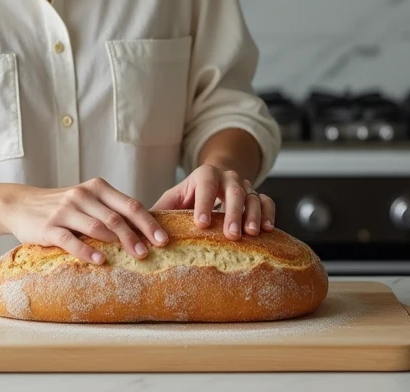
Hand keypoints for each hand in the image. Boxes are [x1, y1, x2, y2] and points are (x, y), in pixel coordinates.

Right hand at [0, 178, 168, 264]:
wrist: (20, 205)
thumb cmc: (61, 207)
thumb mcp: (86, 201)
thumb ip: (110, 210)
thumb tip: (144, 231)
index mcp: (97, 188)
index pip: (129, 204)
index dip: (148, 222)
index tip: (163, 239)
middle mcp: (83, 196)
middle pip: (117, 217)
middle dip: (137, 235)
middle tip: (150, 252)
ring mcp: (65, 210)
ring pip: (98, 227)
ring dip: (118, 242)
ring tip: (135, 257)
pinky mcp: (49, 227)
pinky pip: (71, 240)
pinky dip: (87, 251)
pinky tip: (100, 261)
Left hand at [151, 164, 275, 240]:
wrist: (212, 181)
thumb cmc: (187, 197)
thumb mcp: (172, 199)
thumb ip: (160, 211)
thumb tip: (140, 229)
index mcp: (204, 175)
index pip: (205, 185)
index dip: (204, 204)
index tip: (201, 224)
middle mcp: (227, 177)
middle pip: (233, 190)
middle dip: (232, 213)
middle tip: (231, 235)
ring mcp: (244, 185)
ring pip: (252, 196)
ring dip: (253, 215)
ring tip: (252, 234)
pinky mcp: (256, 196)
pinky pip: (267, 201)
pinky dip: (269, 213)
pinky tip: (268, 230)